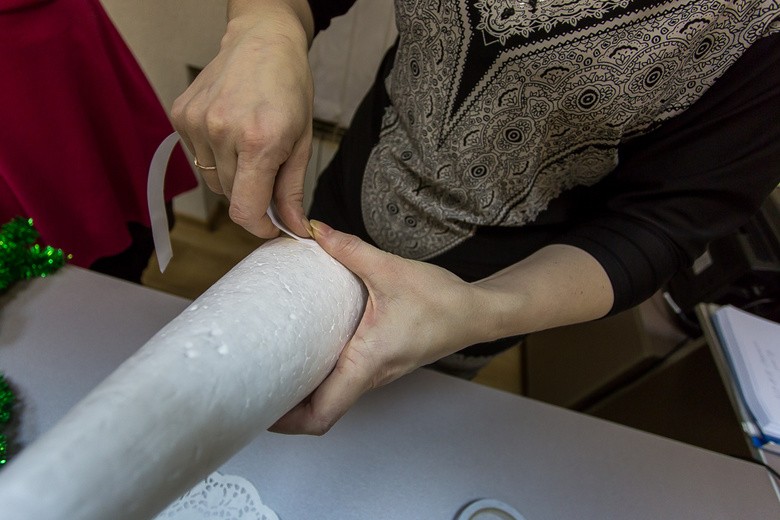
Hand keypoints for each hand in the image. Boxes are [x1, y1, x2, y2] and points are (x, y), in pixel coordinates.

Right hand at [171, 3, 313, 237]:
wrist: (261, 40)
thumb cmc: (289, 88)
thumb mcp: (301, 141)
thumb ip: (291, 190)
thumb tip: (293, 227)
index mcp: (258, 141)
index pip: (245, 210)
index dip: (258, 226)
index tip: (270, 225)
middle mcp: (221, 132)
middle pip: (231, 196)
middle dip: (251, 194)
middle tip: (268, 171)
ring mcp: (196, 123)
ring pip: (213, 179)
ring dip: (232, 176)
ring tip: (248, 145)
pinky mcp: (181, 115)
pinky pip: (197, 157)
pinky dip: (215, 155)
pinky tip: (229, 131)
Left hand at [270, 221, 494, 434]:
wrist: (477, 312)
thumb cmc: (442, 301)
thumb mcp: (391, 270)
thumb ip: (349, 249)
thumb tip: (315, 230)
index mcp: (367, 363)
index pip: (322, 415)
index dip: (286, 422)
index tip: (258, 410)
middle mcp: (370, 376)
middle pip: (321, 411)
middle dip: (285, 408)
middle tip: (253, 386)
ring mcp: (376, 372)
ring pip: (332, 396)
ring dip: (302, 390)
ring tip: (271, 367)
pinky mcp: (381, 361)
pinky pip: (344, 379)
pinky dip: (320, 374)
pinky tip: (308, 347)